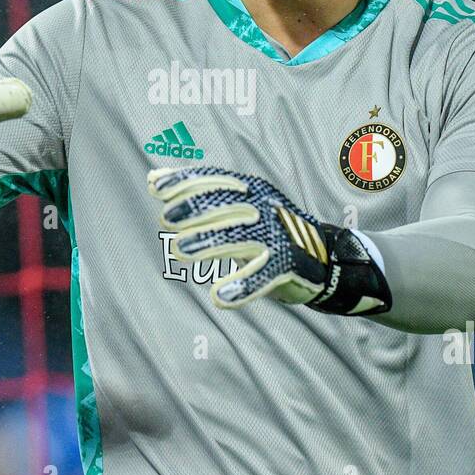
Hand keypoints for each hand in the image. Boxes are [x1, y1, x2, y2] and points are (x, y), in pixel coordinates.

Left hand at [147, 165, 390, 314]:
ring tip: (180, 252)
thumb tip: (153, 178)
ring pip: (242, 236)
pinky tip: (220, 297)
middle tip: (166, 220)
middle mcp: (265, 207)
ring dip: (210, 242)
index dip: (187, 181)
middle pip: (228, 204)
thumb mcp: (233, 208)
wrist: (321, 259)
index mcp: (250, 190)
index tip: (157, 187)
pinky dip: (243, 285)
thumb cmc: (267, 231)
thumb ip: (195, 194)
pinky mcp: (289, 263)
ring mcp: (278, 235)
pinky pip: (265, 273)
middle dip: (196, 209)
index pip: (217, 180)